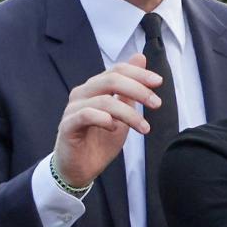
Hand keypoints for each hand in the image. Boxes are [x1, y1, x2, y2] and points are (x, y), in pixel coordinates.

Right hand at [52, 55, 162, 188]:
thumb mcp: (122, 113)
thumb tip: (140, 56)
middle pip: (111, 80)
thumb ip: (130, 89)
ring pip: (104, 100)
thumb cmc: (99, 142)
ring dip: (129, 114)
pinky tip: (115, 128)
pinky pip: (87, 115)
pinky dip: (105, 120)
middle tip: (156, 103)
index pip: (117, 70)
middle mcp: (82, 94)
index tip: (158, 82)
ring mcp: (72, 109)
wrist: (80, 170)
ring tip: (144, 128)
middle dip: (138, 90)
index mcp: (94, 88)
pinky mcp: (67, 126)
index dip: (138, 73)